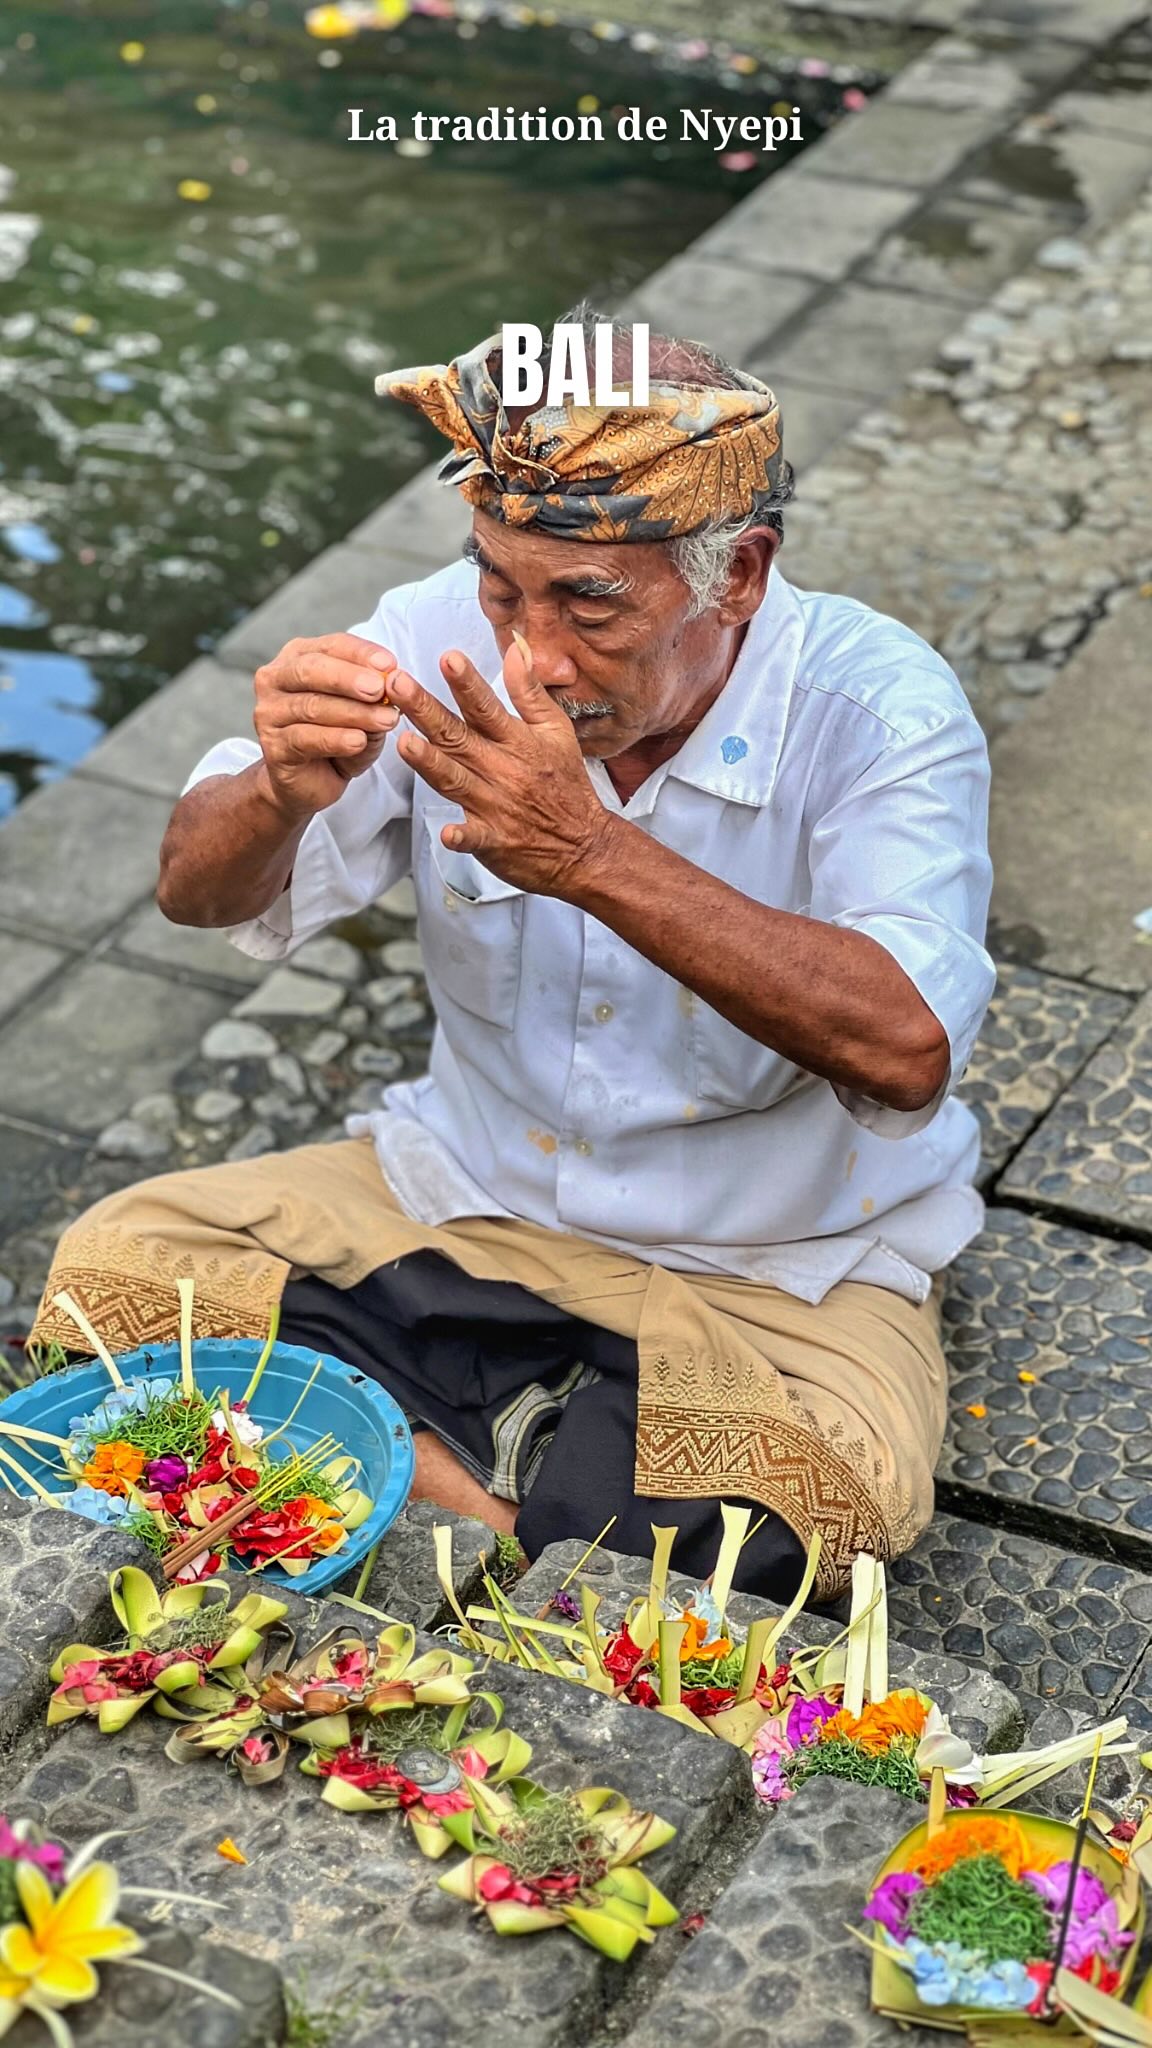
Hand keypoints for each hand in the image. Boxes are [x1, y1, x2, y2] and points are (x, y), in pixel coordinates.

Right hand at [252, 633, 398, 820]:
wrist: (312, 781)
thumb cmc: (339, 736)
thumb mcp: (363, 711)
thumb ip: (374, 697)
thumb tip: (391, 684)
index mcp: (299, 657)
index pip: (331, 645)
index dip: (361, 653)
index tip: (390, 664)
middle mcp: (276, 679)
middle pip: (311, 669)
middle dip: (349, 678)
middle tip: (380, 688)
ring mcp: (269, 713)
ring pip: (311, 706)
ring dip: (353, 713)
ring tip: (386, 720)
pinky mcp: (272, 747)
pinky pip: (304, 738)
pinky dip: (335, 739)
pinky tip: (359, 741)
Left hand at [390, 635, 612, 897]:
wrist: (584, 845)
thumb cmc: (565, 783)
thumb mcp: (556, 731)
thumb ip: (529, 691)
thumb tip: (515, 646)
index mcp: (517, 741)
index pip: (487, 706)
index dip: (467, 682)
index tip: (447, 657)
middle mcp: (502, 769)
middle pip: (457, 736)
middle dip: (426, 710)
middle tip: (397, 685)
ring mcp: (496, 806)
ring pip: (455, 780)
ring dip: (431, 763)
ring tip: (405, 742)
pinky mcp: (493, 841)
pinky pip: (474, 838)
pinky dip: (461, 836)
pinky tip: (446, 833)